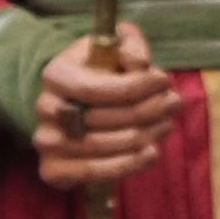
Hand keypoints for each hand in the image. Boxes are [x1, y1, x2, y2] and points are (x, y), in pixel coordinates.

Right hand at [32, 25, 177, 193]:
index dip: (134, 87)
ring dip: (144, 136)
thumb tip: (139, 64)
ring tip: (166, 124)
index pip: (94, 88)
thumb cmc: (102, 73)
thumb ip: (130, 45)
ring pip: (103, 146)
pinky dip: (128, 165)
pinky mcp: (53, 170)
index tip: (164, 80)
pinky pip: (93, 173)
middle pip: (103, 118)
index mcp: (55, 74)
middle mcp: (45, 108)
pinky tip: (152, 152)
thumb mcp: (115, 47)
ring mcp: (46, 141)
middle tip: (174, 103)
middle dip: (147, 110)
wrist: (77, 106)